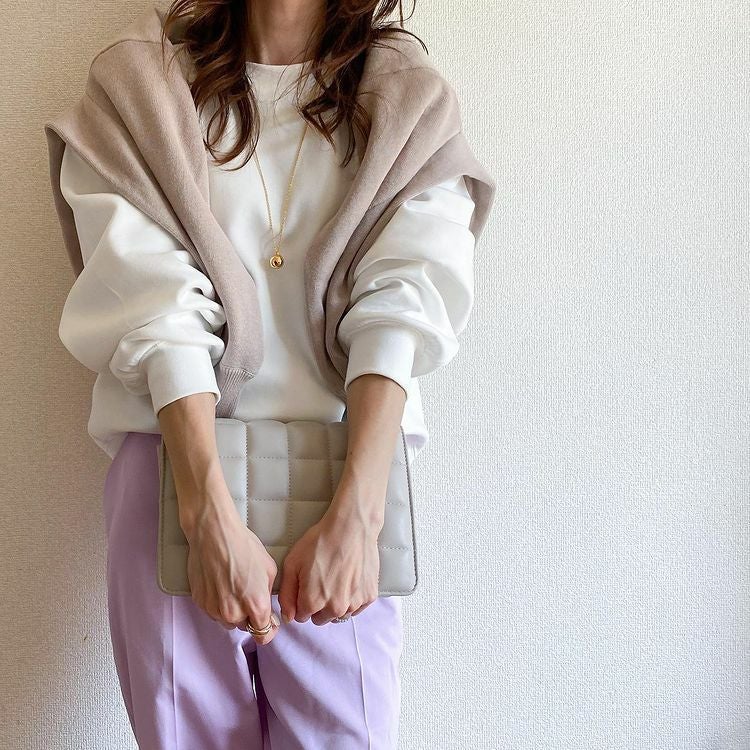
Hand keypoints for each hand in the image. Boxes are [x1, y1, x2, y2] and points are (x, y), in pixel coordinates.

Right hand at [181, 489, 280, 644]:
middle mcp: (234, 613)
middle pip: (245, 626)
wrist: (214, 534)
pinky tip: (221, 583)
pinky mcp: (200, 603)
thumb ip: (268, 595)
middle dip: (250, 615)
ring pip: (228, 620)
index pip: (264, 635)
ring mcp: (214, 610)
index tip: (269, 621)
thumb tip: (267, 608)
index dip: (269, 629)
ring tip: (234, 586)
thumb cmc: (243, 547)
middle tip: (249, 593)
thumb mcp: (269, 569)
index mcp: (255, 605)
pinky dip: (219, 603)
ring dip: (233, 610)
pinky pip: (214, 611)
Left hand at [277, 499, 381, 625]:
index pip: (301, 616)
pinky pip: (356, 607)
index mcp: (313, 602)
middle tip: (322, 580)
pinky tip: (350, 578)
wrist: (352, 527)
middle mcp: (335, 609)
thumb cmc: (320, 542)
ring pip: (339, 614)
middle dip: (318, 605)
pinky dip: (352, 597)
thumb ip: (286, 594)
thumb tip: (288, 617)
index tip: (307, 584)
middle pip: (321, 618)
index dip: (301, 600)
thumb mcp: (292, 563)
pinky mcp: (369, 596)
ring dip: (336, 602)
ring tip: (337, 577)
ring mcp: (354, 604)